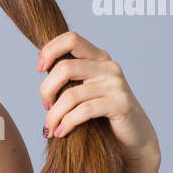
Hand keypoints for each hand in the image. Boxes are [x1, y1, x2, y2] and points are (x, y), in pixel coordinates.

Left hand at [37, 31, 159, 162]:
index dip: (50, 50)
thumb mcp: (84, 88)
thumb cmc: (101, 113)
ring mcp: (116, 85)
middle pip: (65, 67)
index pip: (71, 39)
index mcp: (98, 57)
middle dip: (46, 90)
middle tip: (46, 107)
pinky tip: (61, 132)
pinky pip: (84, 111)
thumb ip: (69, 76)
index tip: (39, 69)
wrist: (133, 134)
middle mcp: (109, 67)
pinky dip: (67, 123)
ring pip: (71, 95)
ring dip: (54, 114)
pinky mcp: (121, 104)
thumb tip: (41, 66)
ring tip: (50, 127)